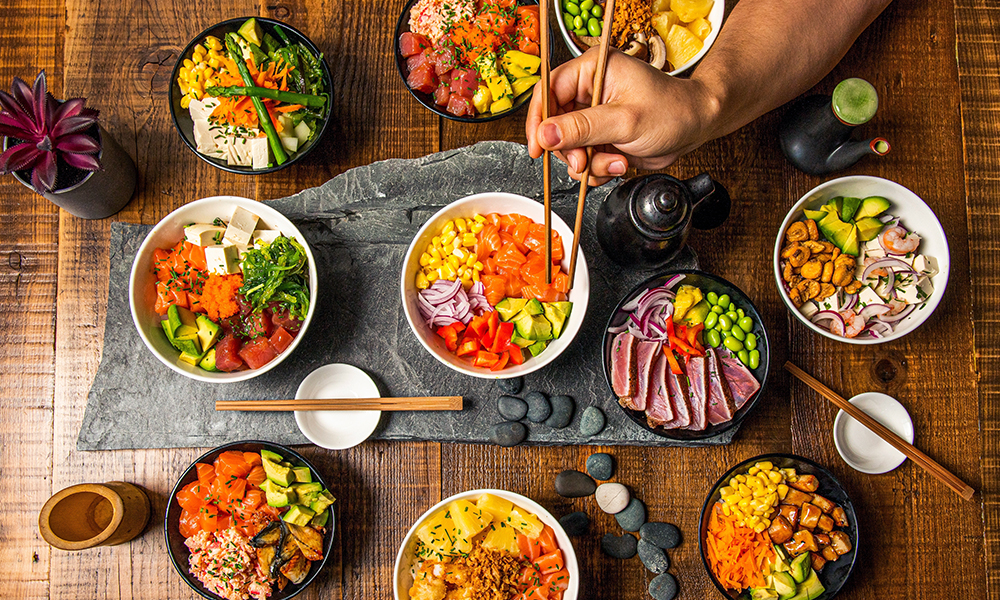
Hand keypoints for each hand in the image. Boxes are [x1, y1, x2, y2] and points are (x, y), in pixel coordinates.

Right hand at [526, 48, 719, 184]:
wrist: (697, 127)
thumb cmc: (672, 111)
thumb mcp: (624, 120)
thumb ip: (582, 128)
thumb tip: (545, 135)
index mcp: (593, 70)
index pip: (548, 91)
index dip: (539, 120)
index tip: (538, 146)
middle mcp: (590, 91)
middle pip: (554, 124)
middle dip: (570, 150)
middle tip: (584, 161)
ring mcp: (595, 116)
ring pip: (569, 147)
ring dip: (587, 163)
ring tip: (615, 162)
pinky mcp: (601, 137)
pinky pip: (583, 159)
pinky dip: (596, 169)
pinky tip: (618, 165)